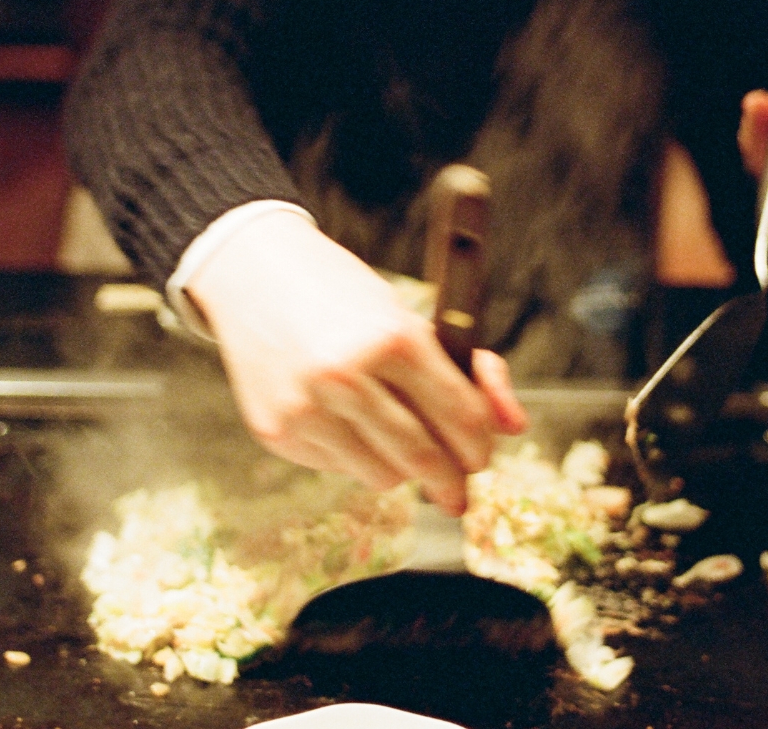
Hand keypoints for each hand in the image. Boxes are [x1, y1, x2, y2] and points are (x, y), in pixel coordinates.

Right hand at [185, 210, 526, 514]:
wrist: (253, 274)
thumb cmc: (341, 295)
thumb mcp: (408, 318)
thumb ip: (468, 371)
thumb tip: (514, 425)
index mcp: (391, 337)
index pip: (459, 415)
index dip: (479, 445)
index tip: (481, 457)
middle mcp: (345, 375)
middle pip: (421, 457)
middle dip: (449, 481)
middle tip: (456, 492)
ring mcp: (305, 408)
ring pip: (381, 476)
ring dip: (398, 468)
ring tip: (389, 436)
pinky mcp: (276, 430)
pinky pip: (336, 469)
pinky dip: (351, 456)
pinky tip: (340, 419)